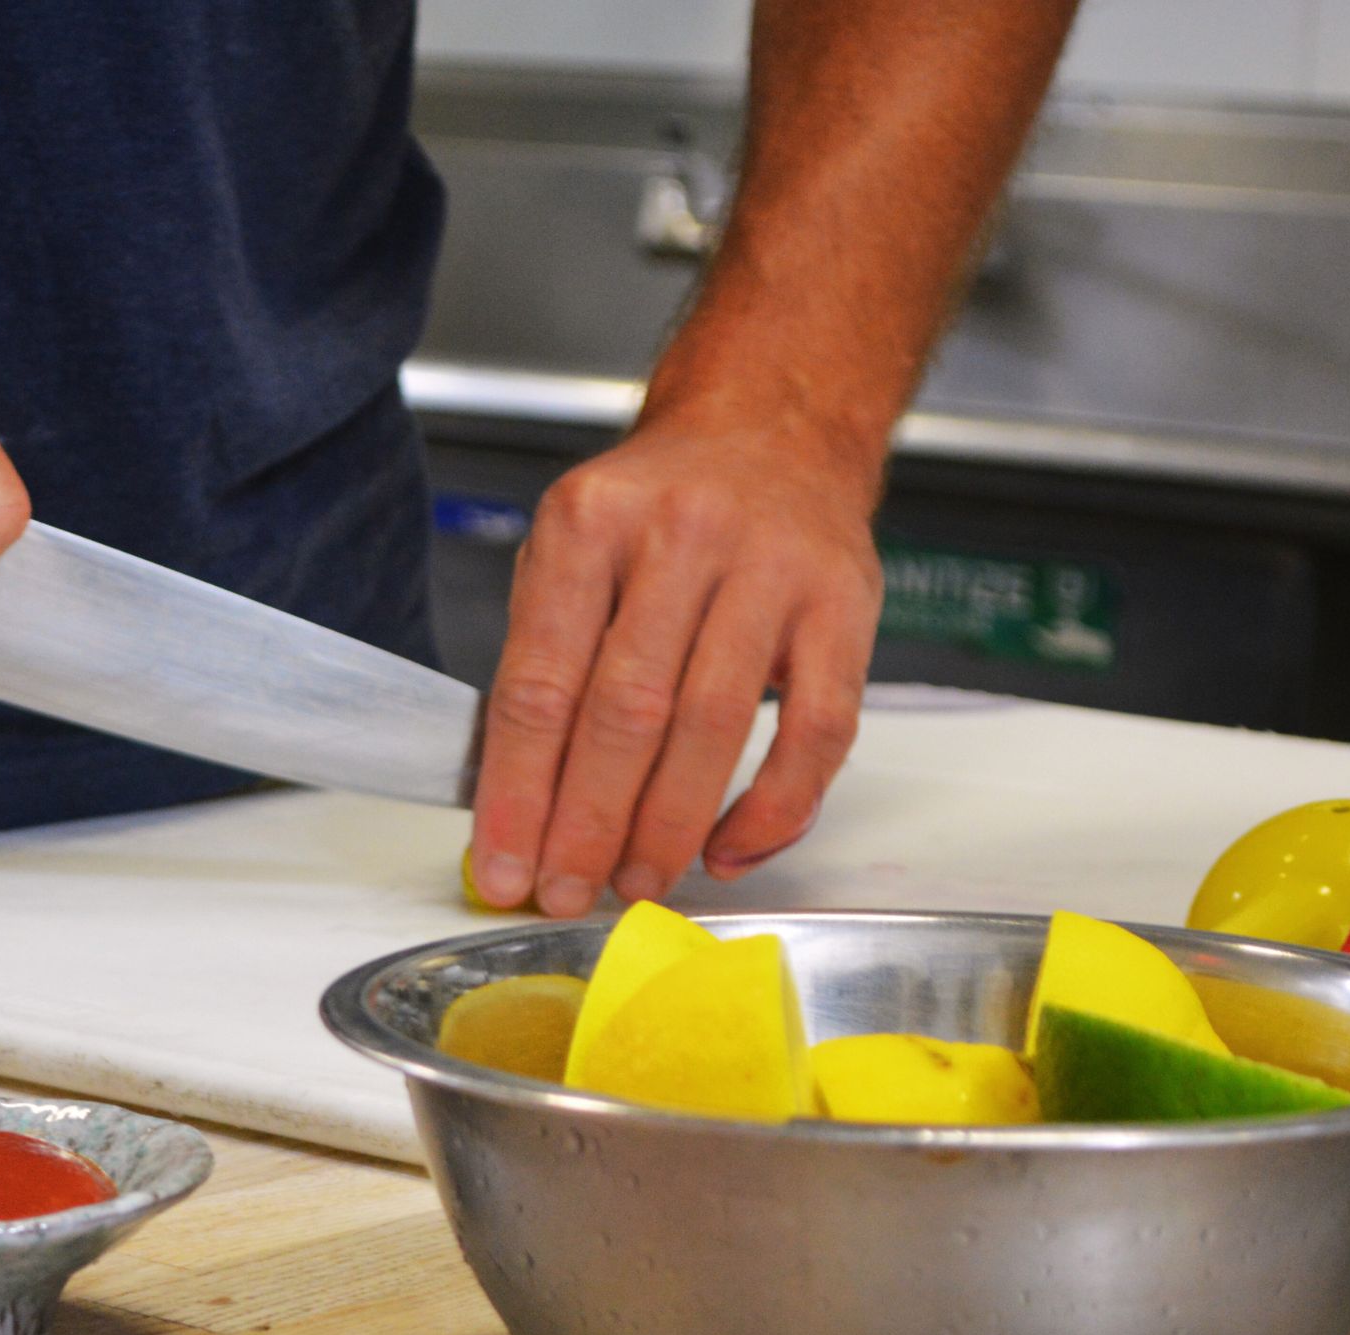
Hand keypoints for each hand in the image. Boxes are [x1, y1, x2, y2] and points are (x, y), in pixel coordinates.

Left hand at [465, 414, 883, 914]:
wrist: (771, 427)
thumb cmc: (654, 511)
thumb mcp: (568, 552)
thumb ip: (543, 664)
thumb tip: (515, 810)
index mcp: (587, 525)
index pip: (539, 686)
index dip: (517, 793)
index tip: (504, 867)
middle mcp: (679, 536)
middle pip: (624, 713)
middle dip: (588, 823)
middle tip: (567, 892)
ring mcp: (770, 568)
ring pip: (713, 726)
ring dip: (669, 825)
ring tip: (636, 883)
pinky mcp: (845, 605)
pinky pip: (815, 731)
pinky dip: (773, 807)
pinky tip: (728, 849)